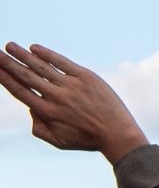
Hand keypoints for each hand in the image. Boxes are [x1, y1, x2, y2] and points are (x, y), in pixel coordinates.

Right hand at [0, 43, 147, 161]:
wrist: (119, 134)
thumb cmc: (88, 140)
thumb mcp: (59, 142)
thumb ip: (39, 128)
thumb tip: (30, 110)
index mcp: (47, 112)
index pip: (20, 91)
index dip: (5, 78)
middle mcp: (56, 97)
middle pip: (26, 76)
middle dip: (8, 63)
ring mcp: (71, 85)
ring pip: (41, 67)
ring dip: (23, 55)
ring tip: (9, 46)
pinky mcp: (86, 77)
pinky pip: (63, 63)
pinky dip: (48, 54)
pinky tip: (34, 47)